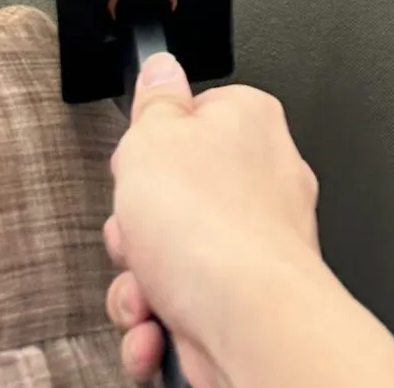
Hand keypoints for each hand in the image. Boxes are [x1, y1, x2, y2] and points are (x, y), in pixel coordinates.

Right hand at [104, 52, 320, 387]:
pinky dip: (158, 321)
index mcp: (248, 122)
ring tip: (146, 289)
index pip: (189, 117)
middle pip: (172, 195)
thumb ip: (154, 100)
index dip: (148, 144)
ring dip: (140, 282)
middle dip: (137, 226)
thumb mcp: (153, 138)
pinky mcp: (242, 302)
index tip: (133, 164)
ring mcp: (253, 245)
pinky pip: (182, 305)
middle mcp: (260, 181)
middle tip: (136, 230)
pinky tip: (156, 323)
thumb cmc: (212, 228)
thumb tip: (160, 68)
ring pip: (171, 257)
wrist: (247, 324)